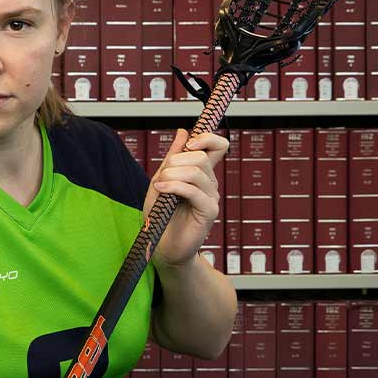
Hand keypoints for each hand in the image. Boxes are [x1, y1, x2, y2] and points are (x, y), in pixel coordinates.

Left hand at [144, 129, 228, 272]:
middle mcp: (210, 184)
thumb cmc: (161, 215)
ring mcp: (212, 197)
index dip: (207, 138)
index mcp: (201, 174)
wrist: (162, 246)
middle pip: (202, 156)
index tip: (189, 143)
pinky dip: (173, 186)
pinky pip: (194, 191)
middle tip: (162, 176)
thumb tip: (182, 131)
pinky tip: (160, 190)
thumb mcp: (162, 180)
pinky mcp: (209, 212)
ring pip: (196, 172)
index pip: (218, 146)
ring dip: (171, 175)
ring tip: (159, 186)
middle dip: (176, 161)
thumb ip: (172, 158)